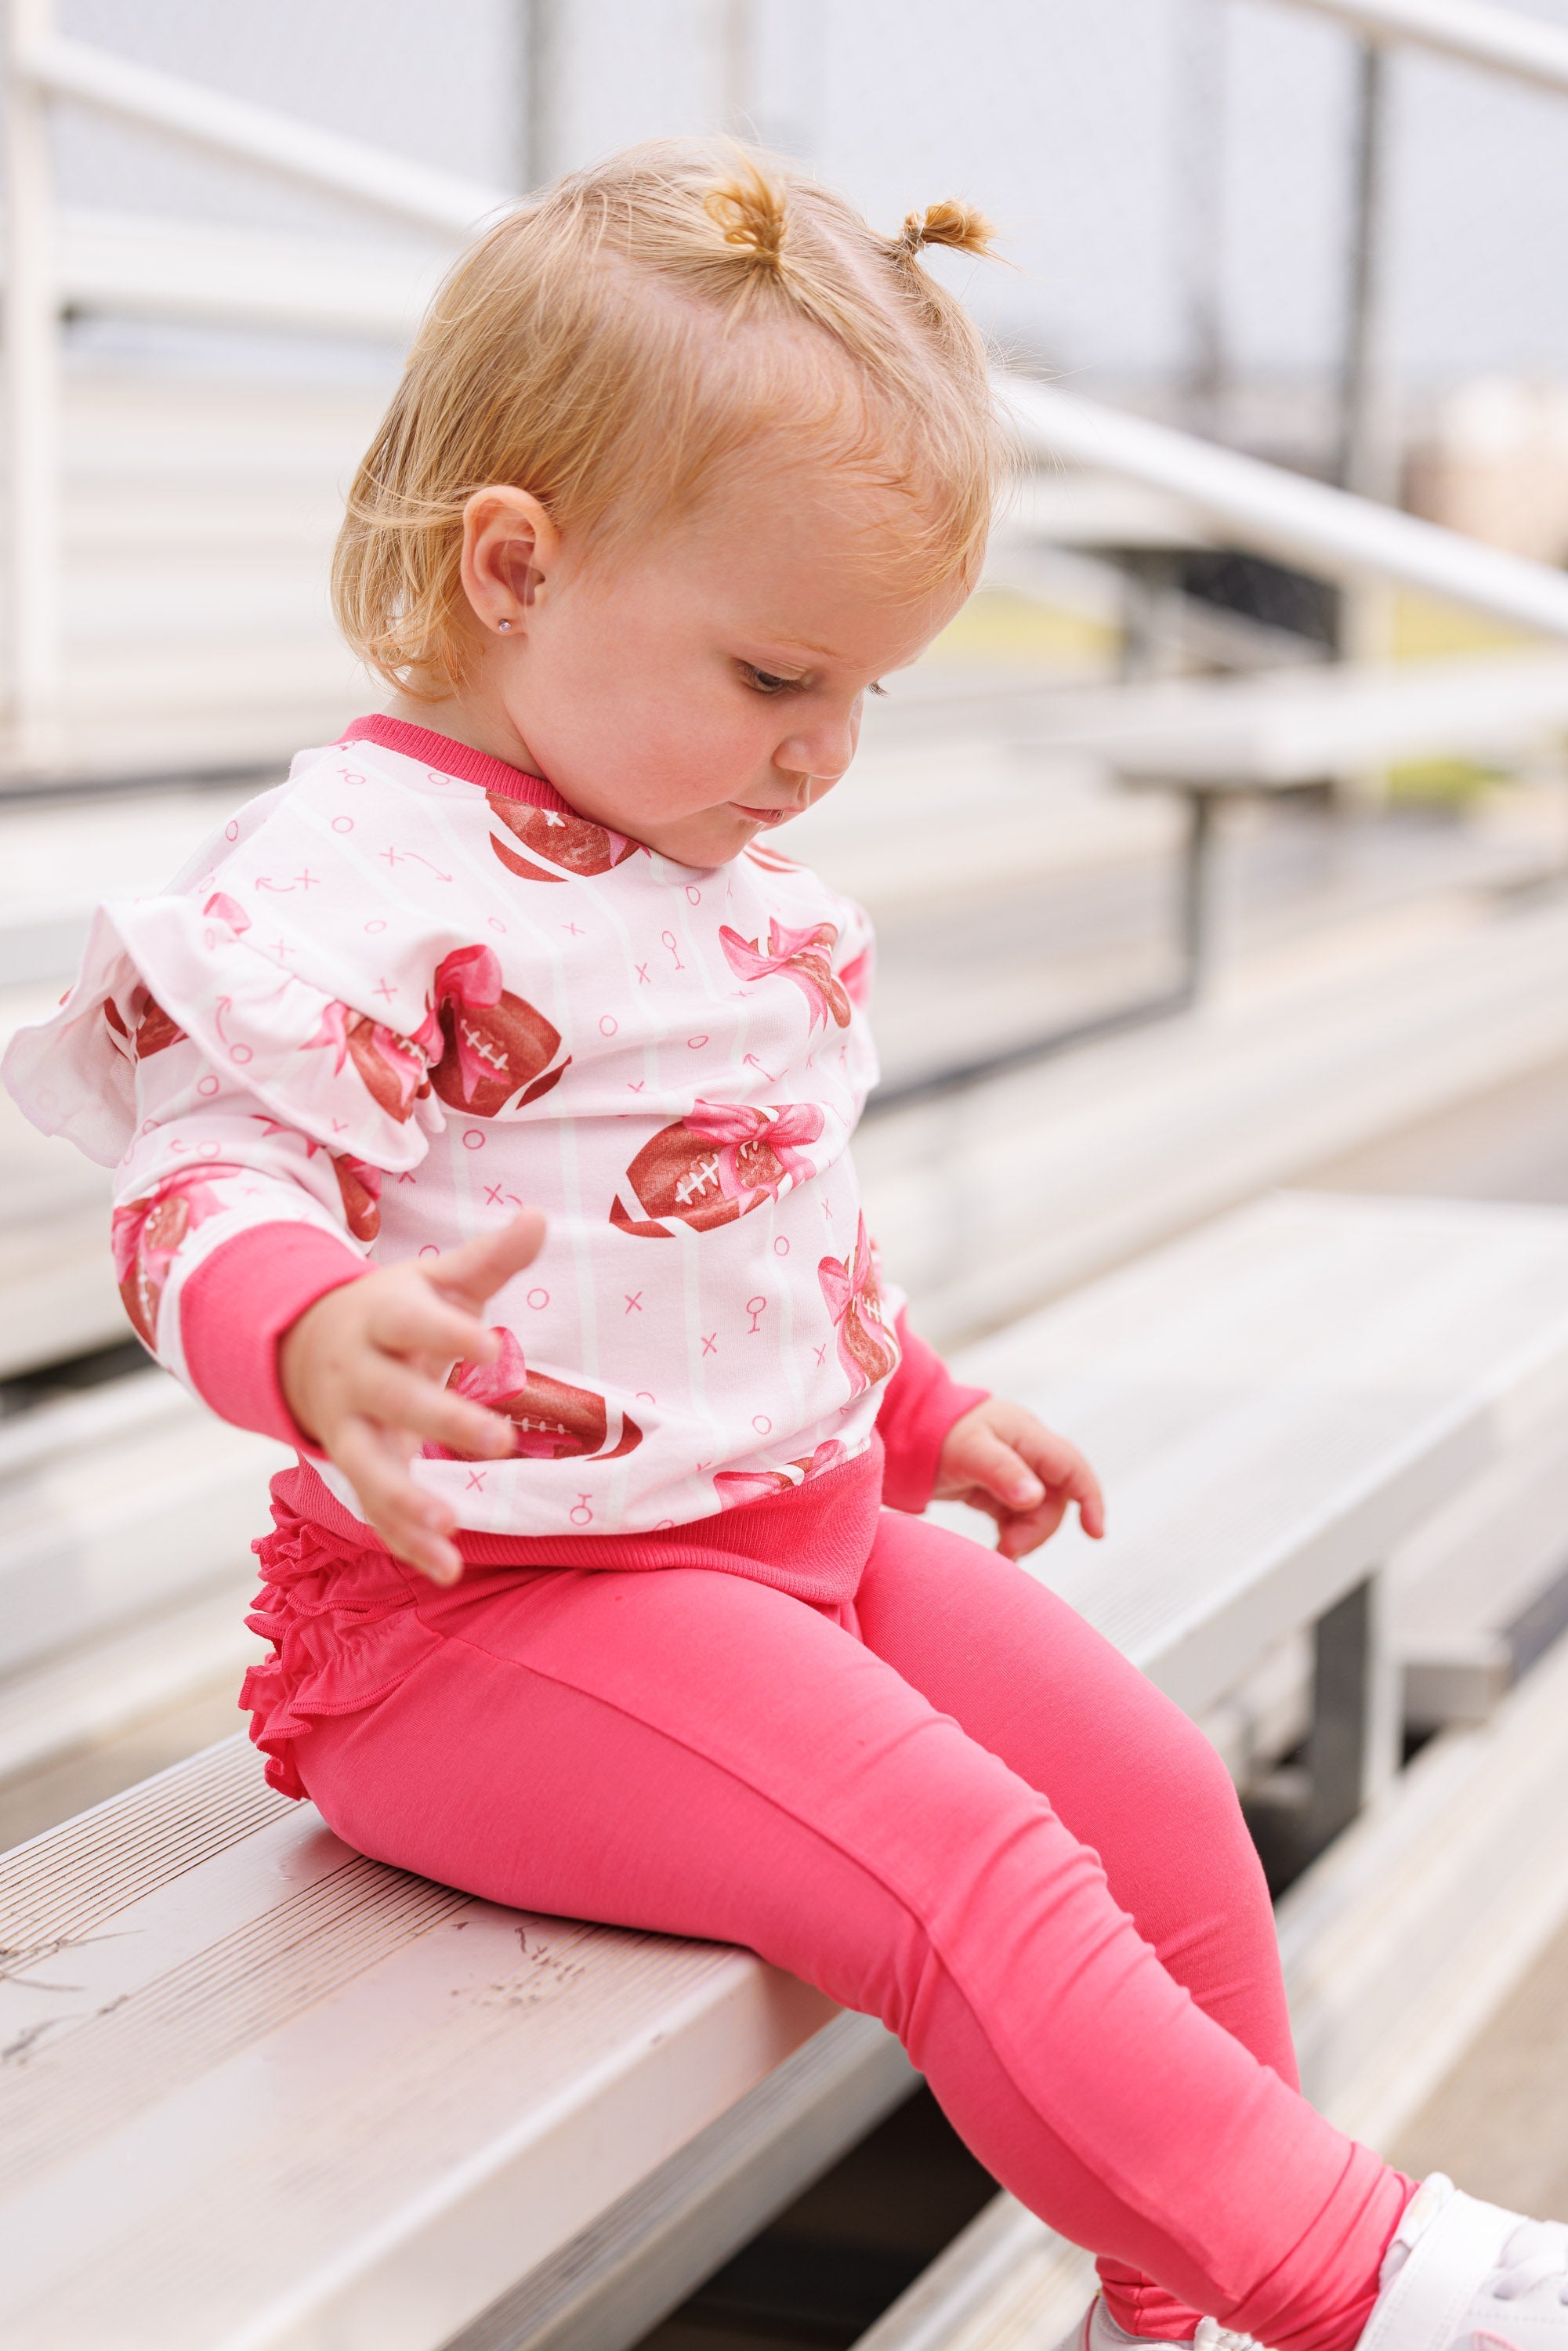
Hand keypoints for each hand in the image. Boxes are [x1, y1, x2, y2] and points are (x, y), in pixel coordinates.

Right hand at [279, 1210, 545, 1585]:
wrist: (305, 1345)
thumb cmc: (394, 1311)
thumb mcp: (435, 1281)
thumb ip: (489, 1258)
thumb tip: (538, 1216)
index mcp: (381, 1317)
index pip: (410, 1321)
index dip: (448, 1332)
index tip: (492, 1342)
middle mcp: (358, 1374)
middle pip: (394, 1398)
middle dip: (441, 1419)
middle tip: (499, 1440)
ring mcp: (349, 1426)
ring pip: (367, 1466)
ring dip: (405, 1498)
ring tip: (450, 1523)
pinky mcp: (355, 1467)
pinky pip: (374, 1509)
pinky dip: (406, 1541)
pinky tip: (446, 1568)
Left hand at [933, 1396, 1104, 1560]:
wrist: (908, 1432)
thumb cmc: (938, 1433)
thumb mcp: (969, 1451)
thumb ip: (1002, 1472)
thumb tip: (1035, 1497)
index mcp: (1027, 1435)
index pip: (1071, 1468)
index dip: (1090, 1499)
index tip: (1094, 1533)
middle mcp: (1028, 1453)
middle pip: (1054, 1499)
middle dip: (1036, 1529)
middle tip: (1008, 1549)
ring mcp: (1016, 1472)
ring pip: (1038, 1513)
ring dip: (1025, 1536)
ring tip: (1001, 1552)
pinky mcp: (1001, 1490)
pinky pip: (1019, 1518)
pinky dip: (1013, 1535)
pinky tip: (1001, 1549)